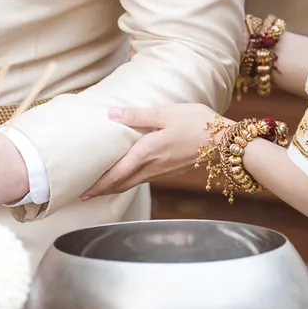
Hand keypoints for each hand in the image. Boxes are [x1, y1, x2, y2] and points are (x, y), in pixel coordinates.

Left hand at [81, 104, 221, 199]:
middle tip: (85, 195)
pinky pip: (145, 179)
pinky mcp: (171, 171)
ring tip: (103, 186)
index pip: (116, 175)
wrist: (224, 141)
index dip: (98, 185)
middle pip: (122, 184)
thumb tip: (111, 113)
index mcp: (146, 153)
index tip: (83, 193)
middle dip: (103, 191)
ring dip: (116, 187)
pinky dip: (131, 182)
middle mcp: (152, 167)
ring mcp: (163, 172)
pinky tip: (130, 176)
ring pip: (133, 183)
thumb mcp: (165, 113)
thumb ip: (137, 115)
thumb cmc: (196, 122)